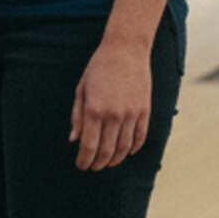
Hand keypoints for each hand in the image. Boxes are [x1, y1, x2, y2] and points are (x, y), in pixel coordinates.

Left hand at [70, 36, 151, 169]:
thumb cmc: (98, 69)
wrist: (126, 51)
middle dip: (98, 162)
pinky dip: (133, 149)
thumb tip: (73, 140)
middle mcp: (114, 115)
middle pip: (106, 150)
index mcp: (94, 109)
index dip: (84, 159)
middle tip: (92, 167)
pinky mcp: (145, 111)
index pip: (89, 145)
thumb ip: (77, 116)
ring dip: (115, 159)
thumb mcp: (81, 90)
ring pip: (124, 147)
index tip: (81, 166)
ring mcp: (132, 114)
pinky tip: (126, 152)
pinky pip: (140, 137)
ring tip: (107, 163)